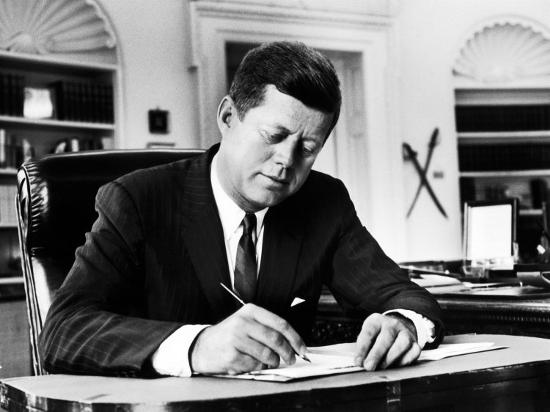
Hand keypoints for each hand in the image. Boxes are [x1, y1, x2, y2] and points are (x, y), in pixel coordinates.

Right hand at [190, 303, 306, 374]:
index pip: (280, 323)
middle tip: (291, 359)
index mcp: (250, 311)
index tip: (302, 349)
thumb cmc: (229, 335)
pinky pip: (255, 365)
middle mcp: (243, 322)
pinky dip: (258, 367)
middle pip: (276, 339)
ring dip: (273, 361)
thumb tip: (293, 344)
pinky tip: (252, 363)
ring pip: (267, 354)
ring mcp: (236, 339)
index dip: (295, 338)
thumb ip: (267, 328)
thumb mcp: (246, 322)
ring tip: (271, 361)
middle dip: (288, 352)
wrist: (202, 346)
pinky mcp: (231, 355)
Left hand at [354, 313, 419, 370]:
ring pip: (402, 344)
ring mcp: (406, 333)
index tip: (358, 362)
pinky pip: (413, 353)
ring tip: (381, 368)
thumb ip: (364, 348)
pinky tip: (395, 366)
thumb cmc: (377, 336)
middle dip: (376, 354)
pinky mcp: (415, 343)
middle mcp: (392, 324)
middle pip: (386, 338)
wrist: (397, 329)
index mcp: (376, 320)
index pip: (369, 332)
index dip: (362, 348)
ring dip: (390, 358)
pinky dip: (404, 361)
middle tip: (369, 367)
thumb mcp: (368, 336)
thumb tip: (360, 363)